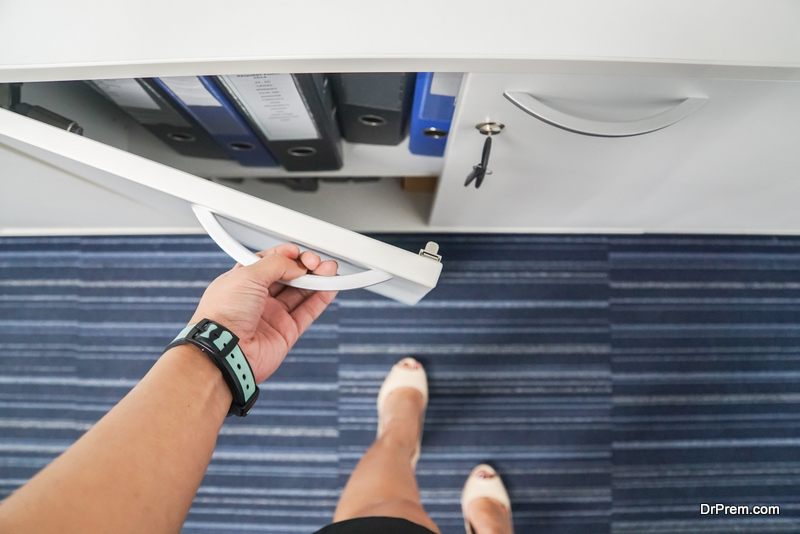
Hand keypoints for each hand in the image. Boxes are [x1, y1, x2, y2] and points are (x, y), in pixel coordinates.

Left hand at [188, 244, 337, 382]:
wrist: (224, 350)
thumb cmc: (223, 315)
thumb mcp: (247, 275)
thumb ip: (276, 264)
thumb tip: (296, 264)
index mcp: (243, 281)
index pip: (270, 262)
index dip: (286, 255)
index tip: (298, 252)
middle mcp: (258, 298)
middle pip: (289, 277)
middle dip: (305, 266)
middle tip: (316, 262)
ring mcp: (273, 315)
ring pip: (301, 293)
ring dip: (317, 280)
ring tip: (330, 271)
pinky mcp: (286, 332)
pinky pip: (308, 312)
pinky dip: (322, 298)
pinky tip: (331, 287)